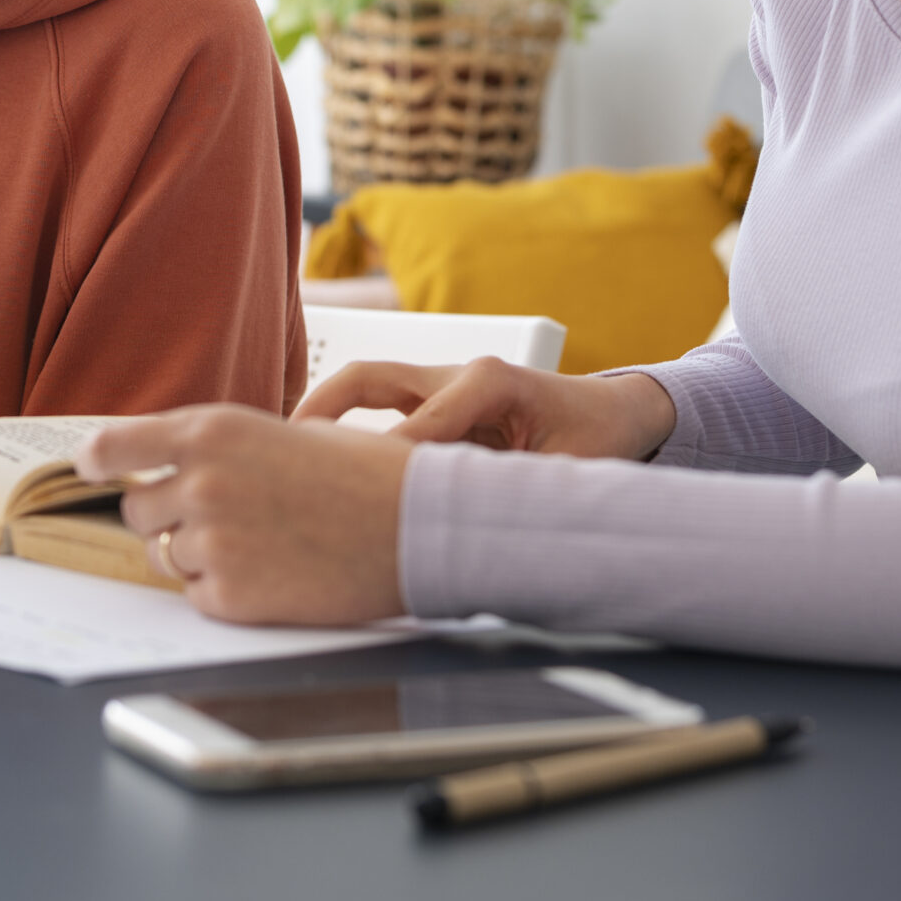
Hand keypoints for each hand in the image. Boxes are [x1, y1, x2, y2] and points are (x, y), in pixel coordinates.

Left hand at [74, 405, 411, 626]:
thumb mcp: (281, 432)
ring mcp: (213, 541)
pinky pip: (198, 596)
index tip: (89, 467)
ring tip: (261, 543)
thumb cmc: (362, 474)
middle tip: (220, 518)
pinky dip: (225, 591)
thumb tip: (166, 469)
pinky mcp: (231, 596)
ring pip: (164, 557)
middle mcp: (200, 482)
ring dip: (197, 554)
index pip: (115, 446)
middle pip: (137, 511)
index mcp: (210, 431)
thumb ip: (217, 448)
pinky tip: (273, 572)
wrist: (420, 526)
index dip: (99, 460)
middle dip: (167, 517)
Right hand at [292, 359, 676, 460]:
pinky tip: (319, 463)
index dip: (392, 458)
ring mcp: (441, 382)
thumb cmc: (595, 438)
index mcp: (491, 381)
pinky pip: (377, 406)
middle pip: (371, 376)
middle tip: (283, 447)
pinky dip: (343, 427)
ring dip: (323, 413)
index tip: (356, 494)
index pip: (425, 421)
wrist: (617, 413)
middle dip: (322, 407)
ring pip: (364, 386)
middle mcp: (458, 374)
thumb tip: (473, 526)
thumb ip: (516, 489)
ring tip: (283, 454)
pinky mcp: (434, 399)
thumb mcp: (565, 471)